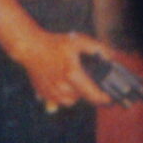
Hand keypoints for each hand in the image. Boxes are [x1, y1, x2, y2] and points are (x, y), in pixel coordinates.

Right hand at [0, 0, 115, 111]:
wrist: (31, 48)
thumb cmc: (54, 43)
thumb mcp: (79, 41)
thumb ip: (98, 48)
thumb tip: (111, 58)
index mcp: (73, 74)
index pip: (93, 94)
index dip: (104, 98)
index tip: (110, 98)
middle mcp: (62, 87)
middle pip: (84, 98)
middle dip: (90, 91)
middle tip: (90, 81)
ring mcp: (53, 92)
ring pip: (72, 101)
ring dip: (77, 94)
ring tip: (75, 81)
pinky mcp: (45, 94)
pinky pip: (60, 101)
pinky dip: (65, 95)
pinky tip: (63, 83)